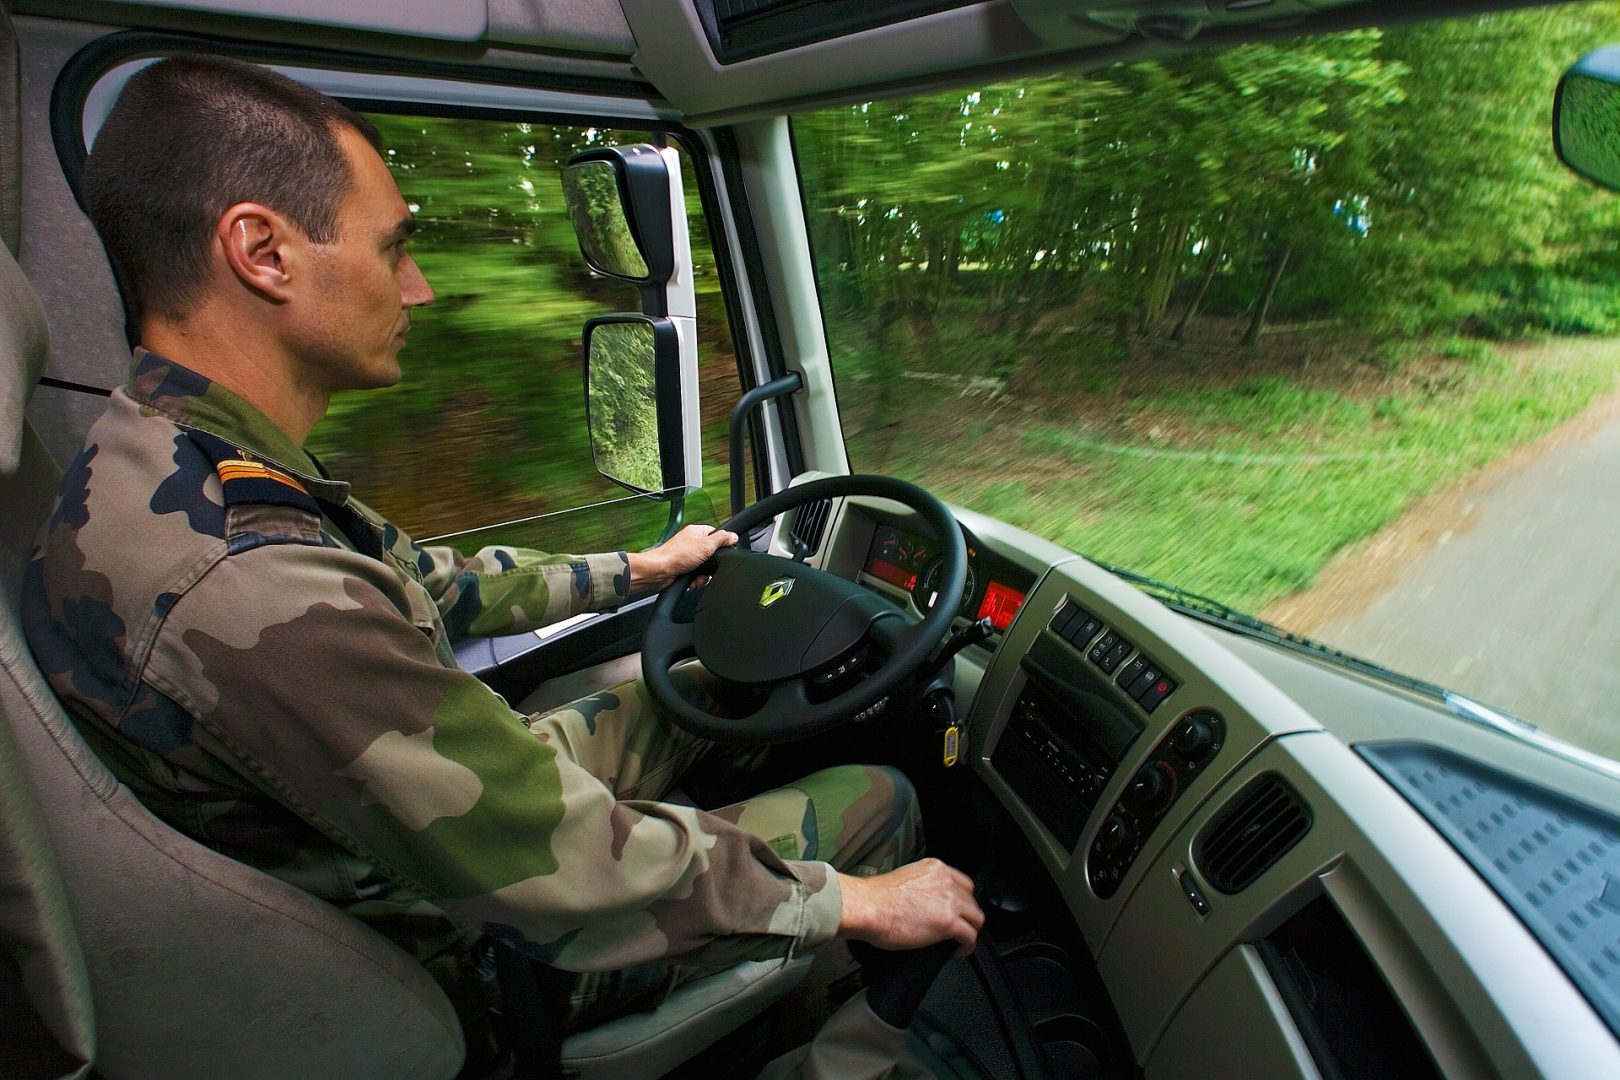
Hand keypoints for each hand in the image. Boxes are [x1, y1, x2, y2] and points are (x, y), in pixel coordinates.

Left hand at [626, 524, 738, 593]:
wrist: (659, 572)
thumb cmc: (676, 555)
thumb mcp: (706, 545)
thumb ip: (722, 539)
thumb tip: (733, 536)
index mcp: (697, 532)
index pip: (717, 534)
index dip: (722, 544)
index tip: (725, 552)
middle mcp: (691, 543)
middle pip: (712, 554)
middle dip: (712, 565)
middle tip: (708, 567)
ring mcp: (686, 556)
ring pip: (705, 567)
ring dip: (703, 575)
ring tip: (697, 577)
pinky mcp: (683, 569)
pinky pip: (696, 575)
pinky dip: (696, 580)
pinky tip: (692, 581)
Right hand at [836, 858, 983, 954]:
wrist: (868, 907)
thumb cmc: (876, 897)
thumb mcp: (905, 879)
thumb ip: (923, 886)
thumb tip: (926, 903)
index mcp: (935, 868)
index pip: (963, 883)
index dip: (962, 901)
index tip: (958, 911)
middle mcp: (946, 881)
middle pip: (971, 900)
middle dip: (966, 916)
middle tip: (958, 929)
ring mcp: (950, 901)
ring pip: (976, 918)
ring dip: (970, 931)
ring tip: (959, 942)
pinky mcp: (948, 922)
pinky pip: (970, 937)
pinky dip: (967, 947)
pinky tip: (958, 952)